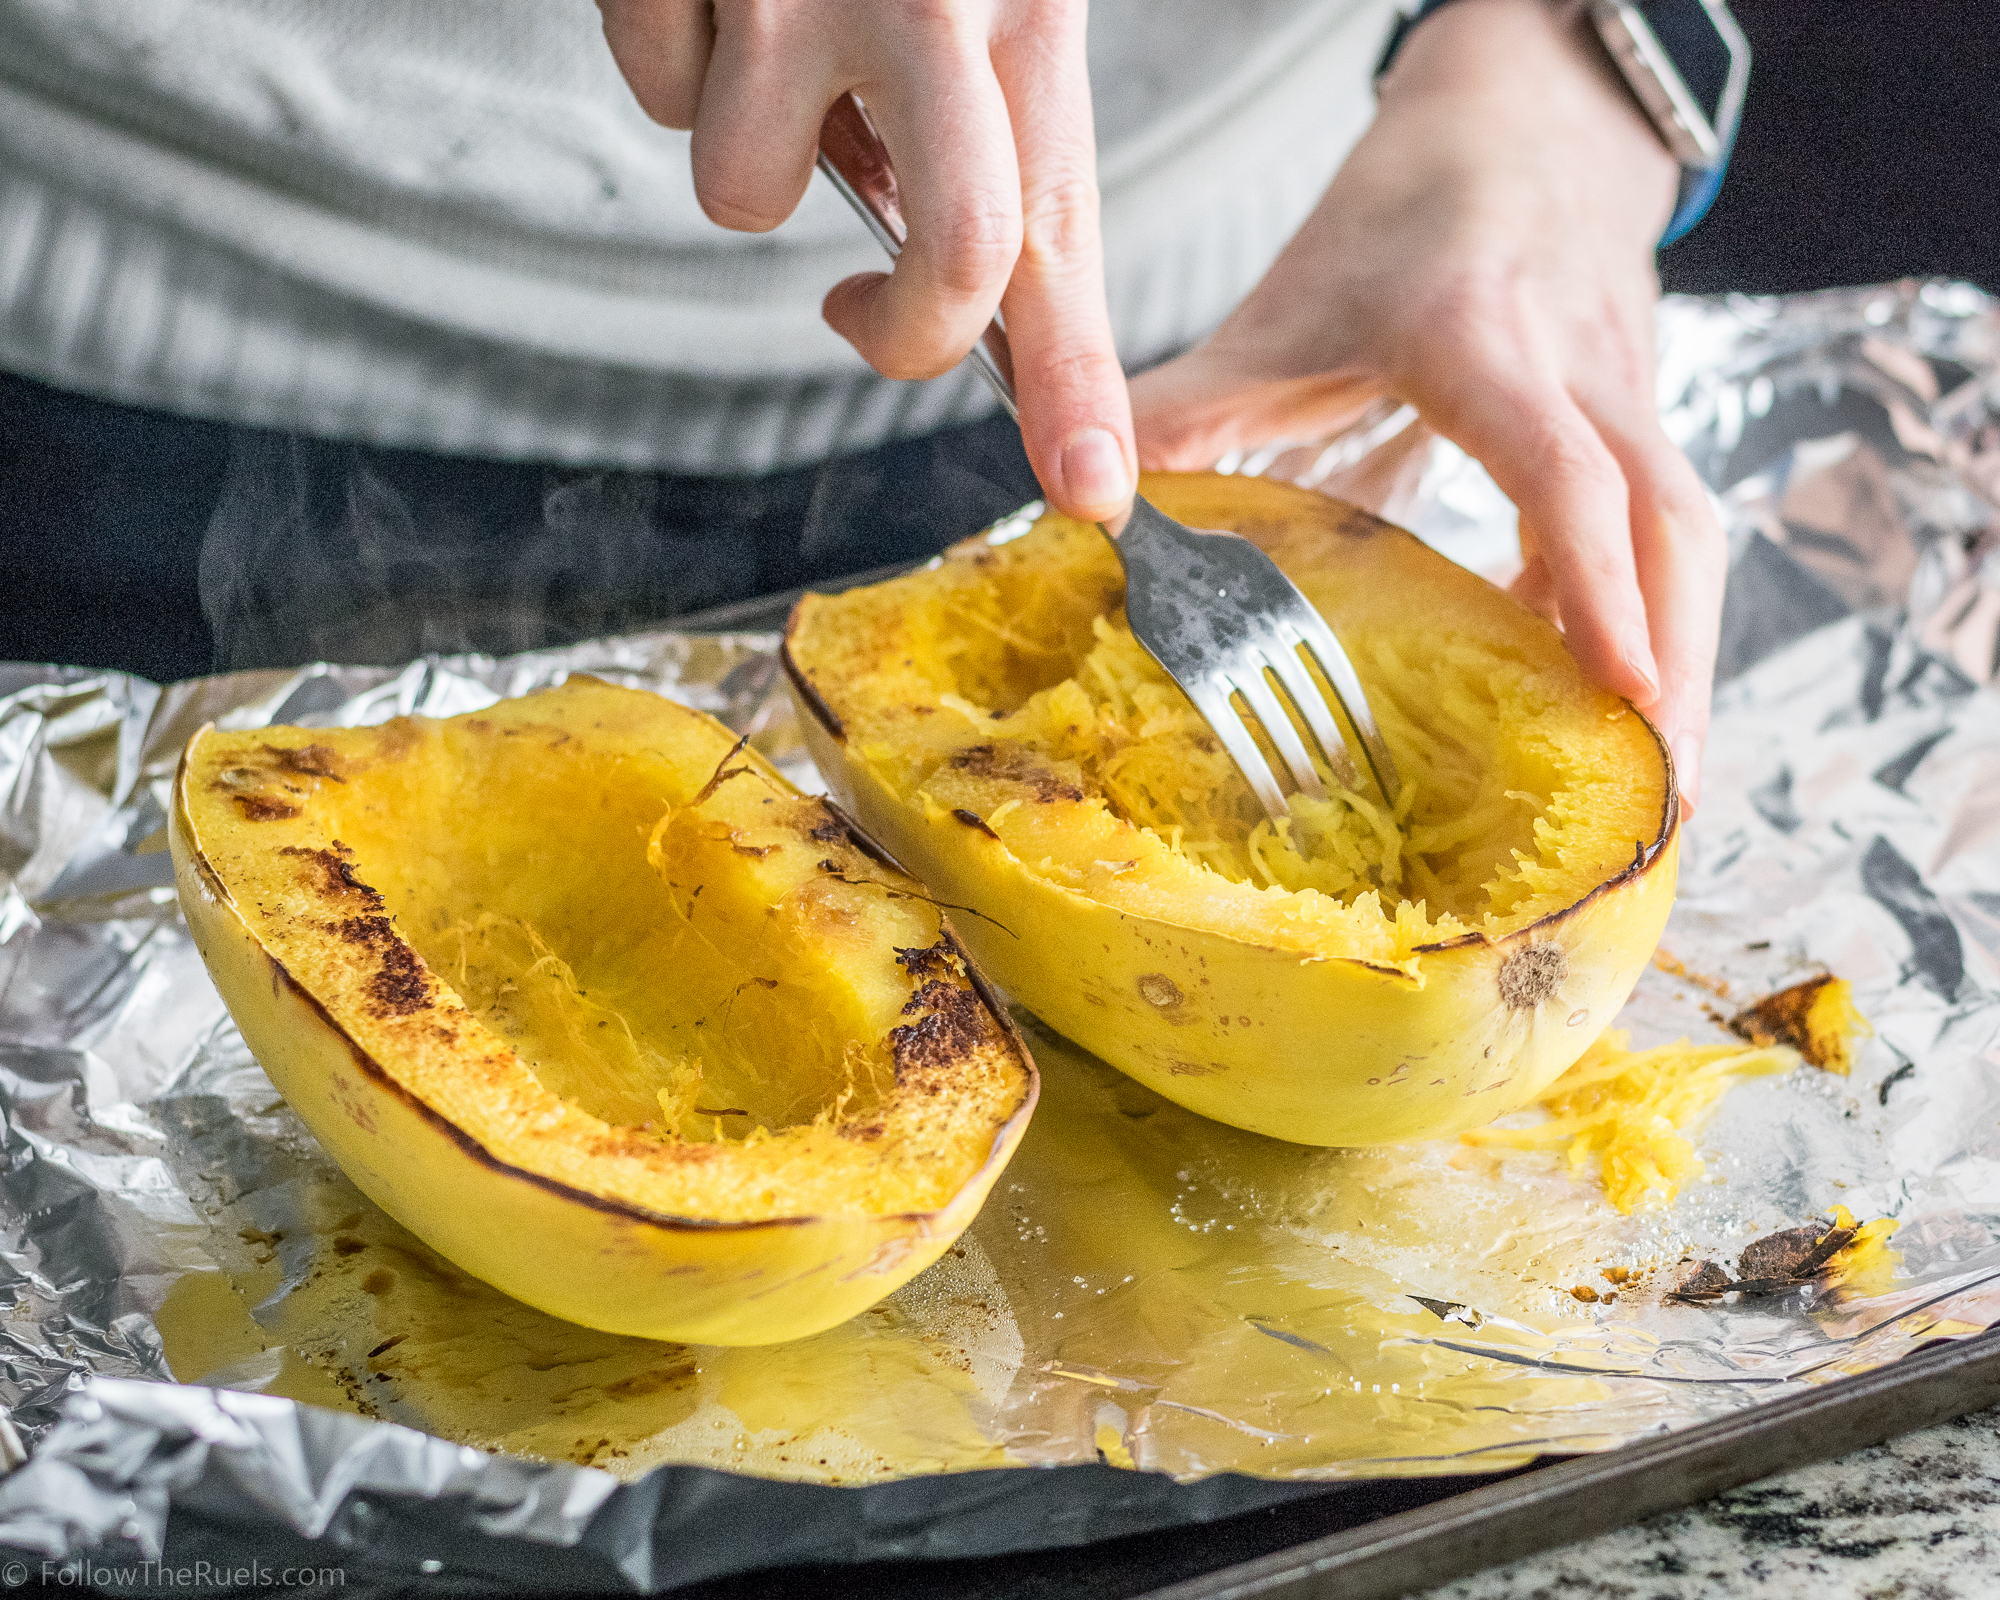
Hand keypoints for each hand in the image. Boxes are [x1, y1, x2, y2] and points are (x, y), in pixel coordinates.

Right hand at [598, 0, 1135, 522]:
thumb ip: (987, 150)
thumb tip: (973, 327)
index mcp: (1018, 20)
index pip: (1055, 234)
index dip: (1075, 383)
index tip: (1092, 491)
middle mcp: (926, 7)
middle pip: (950, 256)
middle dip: (900, 327)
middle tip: (866, 307)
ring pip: (740, 190)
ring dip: (748, 140)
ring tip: (776, 30)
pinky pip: (651, 88)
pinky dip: (669, 55)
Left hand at [1128, 0, 1722, 807]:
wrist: (1521, 120)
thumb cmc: (1401, 214)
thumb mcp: (1282, 311)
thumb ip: (1183, 411)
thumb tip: (1086, 510)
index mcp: (1479, 340)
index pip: (1557, 468)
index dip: (1587, 579)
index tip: (1620, 687)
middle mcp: (1578, 367)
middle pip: (1665, 523)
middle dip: (1677, 661)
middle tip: (1664, 792)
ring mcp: (1628, 390)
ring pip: (1688, 531)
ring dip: (1685, 653)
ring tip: (1659, 779)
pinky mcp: (1644, 416)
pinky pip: (1668, 527)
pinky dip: (1651, 615)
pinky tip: (1601, 690)